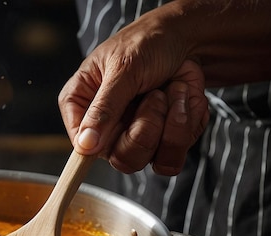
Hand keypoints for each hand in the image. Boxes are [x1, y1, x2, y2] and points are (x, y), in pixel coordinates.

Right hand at [58, 10, 209, 174]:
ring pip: (152, 160)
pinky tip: (184, 99)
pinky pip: (176, 155)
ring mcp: (134, 138)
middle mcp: (105, 128)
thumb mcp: (124, 68)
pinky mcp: (162, 143)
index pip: (81, 145)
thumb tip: (85, 145)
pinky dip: (189, 123)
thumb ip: (104, 107)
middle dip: (148, 126)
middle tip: (156, 95)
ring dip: (173, 122)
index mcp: (82, 106)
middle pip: (122, 159)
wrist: (187, 39)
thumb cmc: (147, 43)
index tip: (121, 126)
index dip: (101, 145)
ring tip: (173, 90)